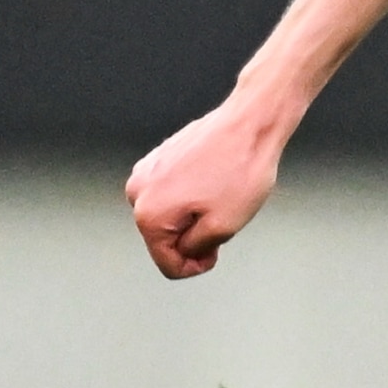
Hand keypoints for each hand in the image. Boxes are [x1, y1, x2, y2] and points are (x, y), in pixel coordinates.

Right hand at [127, 95, 290, 277]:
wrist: (249, 122)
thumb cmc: (240, 170)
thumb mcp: (223, 228)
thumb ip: (195, 250)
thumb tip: (184, 251)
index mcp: (149, 214)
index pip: (168, 264)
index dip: (196, 265)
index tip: (216, 249)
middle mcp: (138, 191)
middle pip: (165, 240)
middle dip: (193, 238)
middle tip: (222, 218)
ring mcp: (146, 171)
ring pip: (168, 216)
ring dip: (192, 216)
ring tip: (219, 198)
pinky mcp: (158, 157)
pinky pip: (171, 193)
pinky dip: (191, 196)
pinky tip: (214, 182)